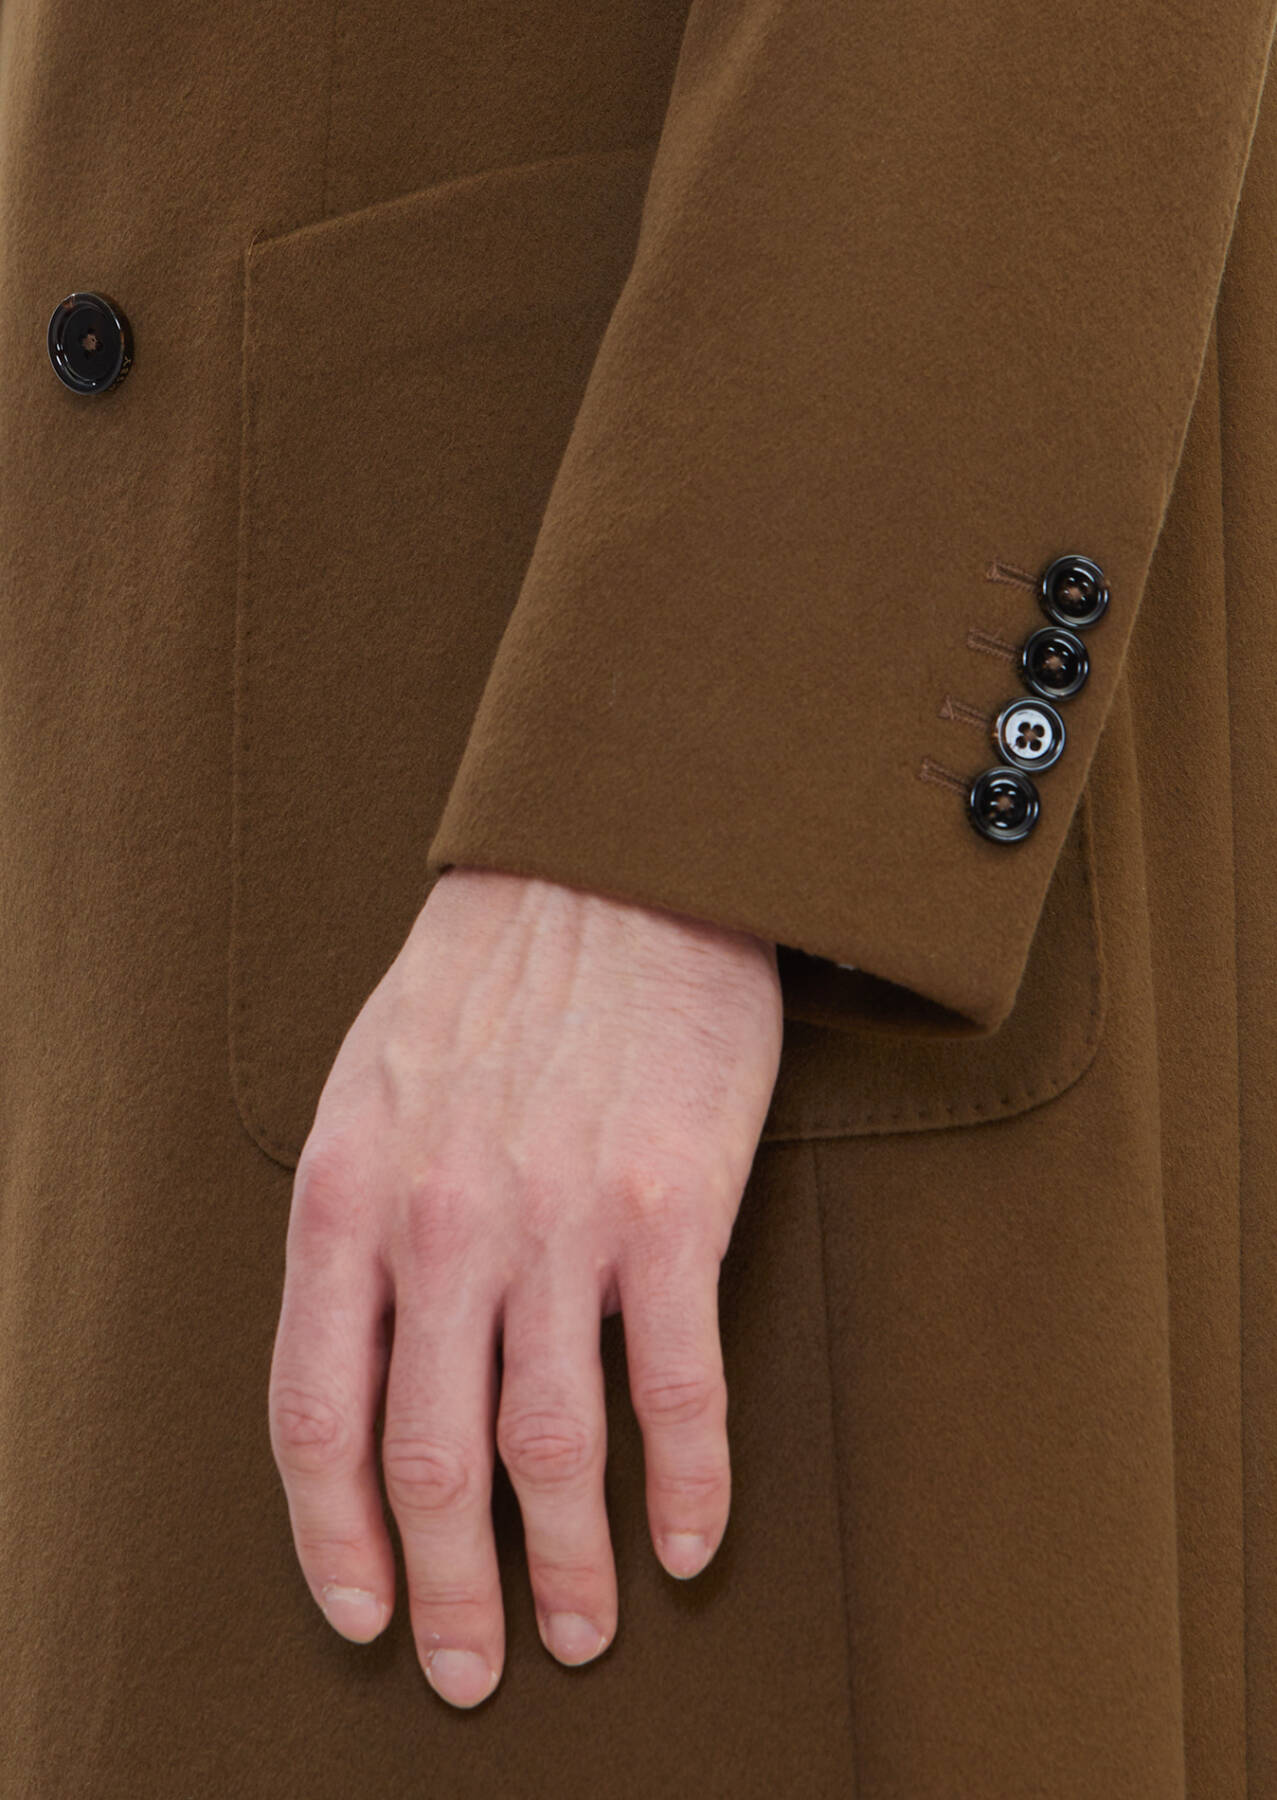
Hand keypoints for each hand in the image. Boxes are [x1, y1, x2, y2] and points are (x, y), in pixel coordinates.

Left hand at [268, 865, 782, 1706]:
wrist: (609, 866)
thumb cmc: (485, 977)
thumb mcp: (365, 1088)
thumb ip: (355, 1226)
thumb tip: (368, 1360)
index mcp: (349, 1197)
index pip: (316, 1417)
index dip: (334, 1538)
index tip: (363, 1612)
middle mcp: (443, 1226)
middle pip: (433, 1460)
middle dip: (449, 1588)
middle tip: (473, 1668)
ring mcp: (557, 1222)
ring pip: (552, 1449)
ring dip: (566, 1568)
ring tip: (583, 1631)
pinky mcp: (670, 1209)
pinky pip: (676, 1388)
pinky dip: (687, 1485)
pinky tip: (693, 1539)